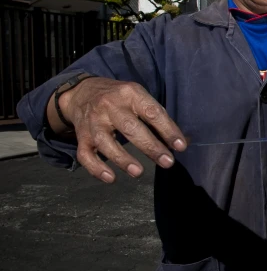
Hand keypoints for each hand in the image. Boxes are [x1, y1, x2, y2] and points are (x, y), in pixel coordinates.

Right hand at [48, 78, 186, 182]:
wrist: (82, 92)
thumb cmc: (120, 99)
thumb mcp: (139, 97)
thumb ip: (158, 118)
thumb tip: (181, 143)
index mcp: (130, 94)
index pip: (152, 112)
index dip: (168, 129)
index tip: (181, 146)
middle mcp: (110, 106)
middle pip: (130, 128)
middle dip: (150, 147)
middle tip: (167, 162)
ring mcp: (93, 122)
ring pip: (105, 142)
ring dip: (122, 159)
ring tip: (138, 172)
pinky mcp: (81, 136)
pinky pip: (85, 155)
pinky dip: (96, 168)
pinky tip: (111, 178)